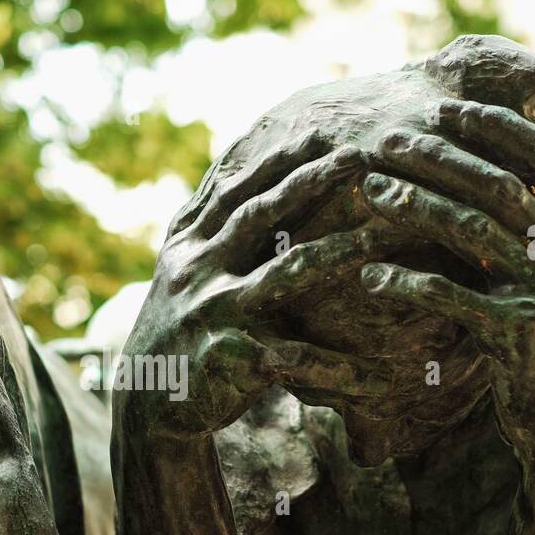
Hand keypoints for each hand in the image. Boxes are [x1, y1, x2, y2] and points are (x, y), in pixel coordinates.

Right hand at [118, 128, 417, 438]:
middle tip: (360, 154)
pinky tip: (383, 373)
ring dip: (339, 251)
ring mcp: (214, 311)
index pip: (237, 190)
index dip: (277, 159)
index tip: (320, 130)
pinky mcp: (231, 357)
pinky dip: (342, 367)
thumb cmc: (180, 332)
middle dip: (312, 181)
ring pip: (286, 273)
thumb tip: (237, 162)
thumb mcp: (181, 272)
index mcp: (189, 246)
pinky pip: (297, 358)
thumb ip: (209, 226)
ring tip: (384, 237)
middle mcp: (197, 270)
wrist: (150, 404)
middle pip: (261, 215)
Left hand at [359, 99, 534, 482]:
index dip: (498, 126)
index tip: (446, 109)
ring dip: (415, 206)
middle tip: (388, 140)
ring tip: (369, 193)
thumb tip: (523, 179)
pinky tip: (370, 277)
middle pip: (503, 185)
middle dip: (441, 156)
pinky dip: (407, 283)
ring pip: (473, 232)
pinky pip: (451, 297)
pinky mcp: (522, 338)